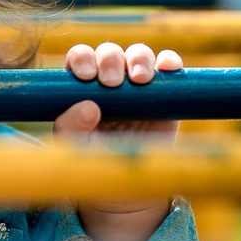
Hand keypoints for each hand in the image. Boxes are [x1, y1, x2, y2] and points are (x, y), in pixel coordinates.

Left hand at [53, 42, 183, 240]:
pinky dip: (169, 61)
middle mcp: (109, 77)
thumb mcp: (73, 147)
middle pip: (109, 51)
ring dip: (139, 59)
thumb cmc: (92, 161)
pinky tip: (167, 68)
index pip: (79, 57)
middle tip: (111, 82)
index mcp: (82, 83)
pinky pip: (168, 67)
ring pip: (139, 53)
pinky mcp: (165, 93)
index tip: (86, 75)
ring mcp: (138, 83)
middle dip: (110, 60)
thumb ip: (70, 127)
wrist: (125, 188)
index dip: (82, 58)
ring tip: (139, 80)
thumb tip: (88, 106)